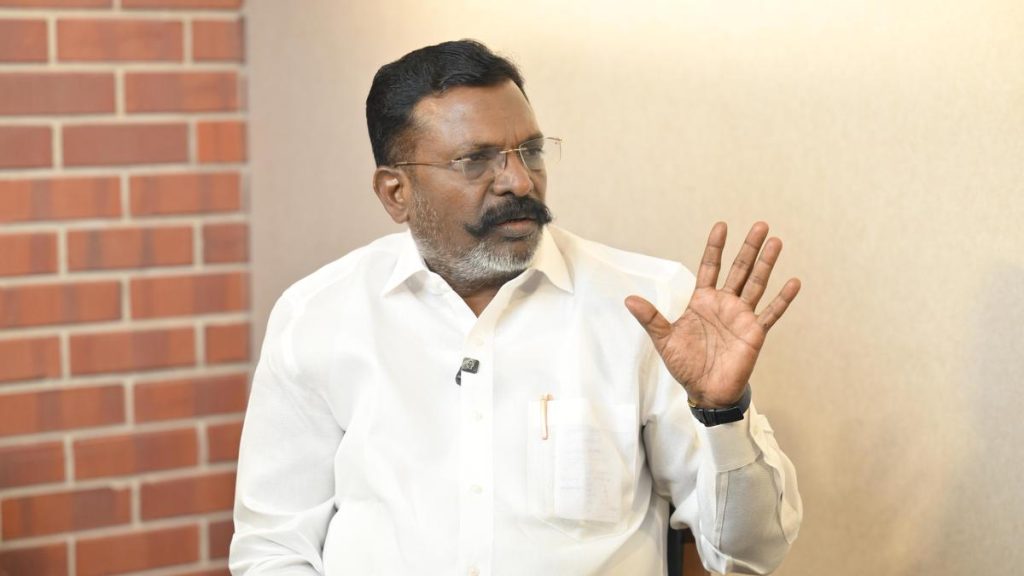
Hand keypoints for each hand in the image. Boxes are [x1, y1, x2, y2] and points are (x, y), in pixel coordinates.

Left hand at [625, 222, 800, 407]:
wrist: (705, 391)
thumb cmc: (686, 365)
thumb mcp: (664, 340)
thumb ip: (651, 318)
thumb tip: (628, 300)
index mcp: (703, 301)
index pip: (709, 267)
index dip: (715, 248)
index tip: (721, 226)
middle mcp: (724, 304)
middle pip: (738, 269)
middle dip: (748, 248)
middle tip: (760, 225)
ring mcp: (742, 316)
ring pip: (756, 284)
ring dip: (766, 264)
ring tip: (776, 242)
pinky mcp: (755, 332)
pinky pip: (771, 313)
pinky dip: (783, 299)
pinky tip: (794, 282)